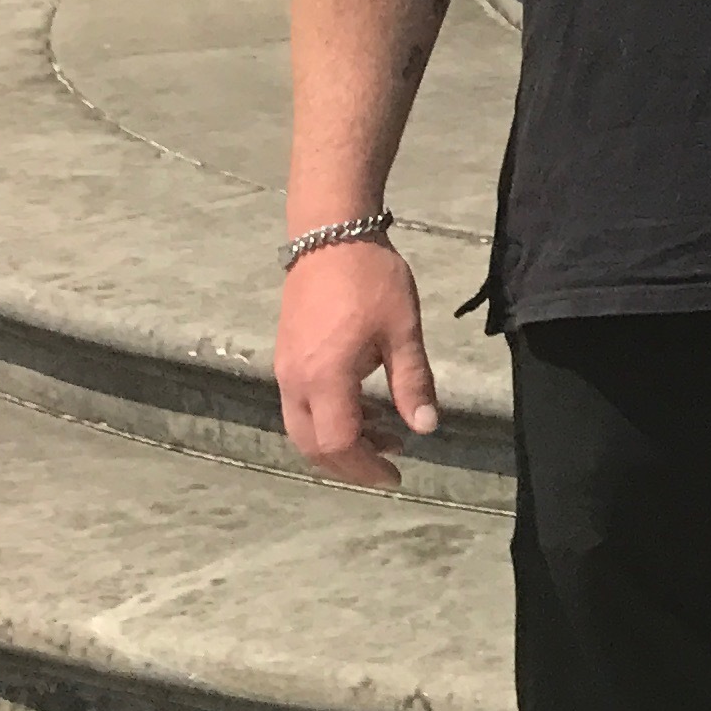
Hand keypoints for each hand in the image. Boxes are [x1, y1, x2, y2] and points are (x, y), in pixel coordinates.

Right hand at [274, 238, 437, 492]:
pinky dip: (329, 419)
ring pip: (303, 429)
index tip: (396, 474)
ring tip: (387, 435)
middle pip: (314, 446)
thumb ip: (412, 382)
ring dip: (341, 442)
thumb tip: (426, 428)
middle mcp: (294, 382)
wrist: (330, 237)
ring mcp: (284, 372)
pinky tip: (365, 408)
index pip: (339, 443)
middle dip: (351, 463)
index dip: (366, 466)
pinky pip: (300, 407)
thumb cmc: (371, 280)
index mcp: (325, 378)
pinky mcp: (286, 359)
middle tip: (390, 465)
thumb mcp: (402, 330)